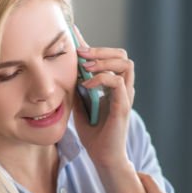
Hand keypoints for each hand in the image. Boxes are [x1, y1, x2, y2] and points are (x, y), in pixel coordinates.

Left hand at [70, 26, 135, 170]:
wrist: (102, 158)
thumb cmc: (93, 135)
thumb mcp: (79, 105)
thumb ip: (76, 88)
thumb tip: (65, 71)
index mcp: (113, 86)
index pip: (108, 57)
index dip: (92, 45)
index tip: (74, 34)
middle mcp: (123, 88)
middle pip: (122, 55)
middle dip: (101, 50)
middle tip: (81, 54)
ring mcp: (125, 96)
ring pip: (125, 64)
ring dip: (104, 61)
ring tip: (85, 68)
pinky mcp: (123, 106)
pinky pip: (118, 83)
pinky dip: (102, 79)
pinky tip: (87, 86)